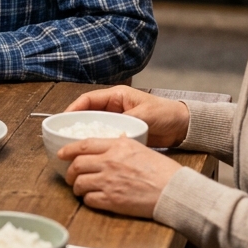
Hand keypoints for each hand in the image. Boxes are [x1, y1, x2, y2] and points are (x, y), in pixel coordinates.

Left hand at [62, 136, 182, 217]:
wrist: (174, 191)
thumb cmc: (163, 171)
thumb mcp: (141, 148)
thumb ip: (122, 144)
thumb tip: (114, 139)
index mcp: (117, 146)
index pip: (84, 145)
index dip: (68, 149)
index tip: (61, 153)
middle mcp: (109, 162)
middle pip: (77, 164)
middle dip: (70, 171)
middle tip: (70, 175)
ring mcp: (109, 181)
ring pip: (80, 183)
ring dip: (76, 187)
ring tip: (79, 189)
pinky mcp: (112, 200)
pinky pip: (89, 199)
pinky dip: (87, 199)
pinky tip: (91, 199)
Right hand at [65, 86, 188, 147]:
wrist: (183, 127)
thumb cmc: (166, 114)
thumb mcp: (146, 114)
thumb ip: (128, 120)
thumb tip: (112, 132)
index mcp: (117, 96)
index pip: (89, 99)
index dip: (74, 107)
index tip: (64, 118)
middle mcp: (114, 107)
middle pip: (89, 113)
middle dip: (76, 123)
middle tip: (64, 134)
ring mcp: (118, 120)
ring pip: (95, 126)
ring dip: (86, 134)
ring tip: (75, 145)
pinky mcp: (123, 132)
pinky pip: (106, 137)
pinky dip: (98, 143)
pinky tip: (93, 152)